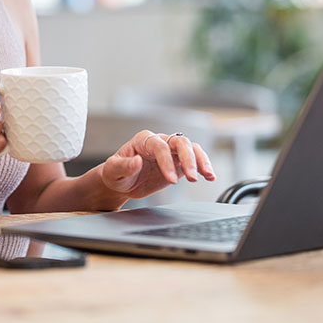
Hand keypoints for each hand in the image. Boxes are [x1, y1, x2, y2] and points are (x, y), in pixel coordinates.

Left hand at [99, 130, 214, 198]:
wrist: (121, 182)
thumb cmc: (115, 174)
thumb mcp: (112, 171)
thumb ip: (123, 166)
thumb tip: (137, 161)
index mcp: (143, 140)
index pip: (160, 146)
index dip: (166, 161)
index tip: (171, 179)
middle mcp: (160, 142)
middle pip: (180, 143)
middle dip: (188, 159)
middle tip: (192, 178)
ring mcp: (170, 151)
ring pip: (191, 148)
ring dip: (201, 161)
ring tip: (208, 175)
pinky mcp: (178, 163)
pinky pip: (194, 160)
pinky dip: (203, 166)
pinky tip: (209, 176)